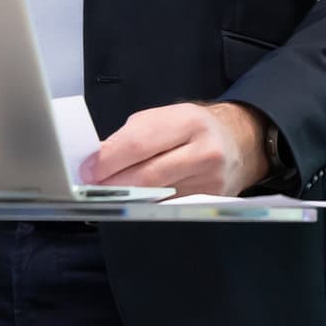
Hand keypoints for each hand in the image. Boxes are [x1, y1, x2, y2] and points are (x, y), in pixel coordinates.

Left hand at [81, 102, 266, 195]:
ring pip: (157, 196)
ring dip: (126, 199)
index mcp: (187, 121)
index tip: (86, 170)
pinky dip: (145, 207)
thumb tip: (96, 159)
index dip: (108, 160)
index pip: (139, 143)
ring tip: (105, 197)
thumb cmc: (193, 127)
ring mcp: (209, 180)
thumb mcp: (166, 117)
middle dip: (112, 184)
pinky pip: (169, 207)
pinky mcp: (210, 201)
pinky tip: (131, 205)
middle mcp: (203, 150)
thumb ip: (132, 136)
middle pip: (148, 175)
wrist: (239, 140)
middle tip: (89, 189)